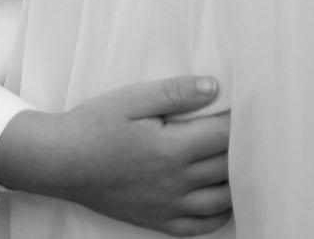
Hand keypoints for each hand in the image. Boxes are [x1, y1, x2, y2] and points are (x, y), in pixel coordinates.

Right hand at [0, 74, 231, 235]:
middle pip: (228, 165)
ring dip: (238, 179)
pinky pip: (202, 225)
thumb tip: (214, 88)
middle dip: (244, 146)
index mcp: (170, 149)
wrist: (61, 162)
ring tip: (242, 159)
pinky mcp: (160, 221)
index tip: (250, 107)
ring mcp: (169, 206)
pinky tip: (224, 195)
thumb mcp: (131, 99)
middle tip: (252, 130)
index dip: (242, 120)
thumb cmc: (94, 125)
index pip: (224, 135)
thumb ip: (174, 92)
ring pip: (222, 198)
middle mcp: (175, 182)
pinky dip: (221, 213)